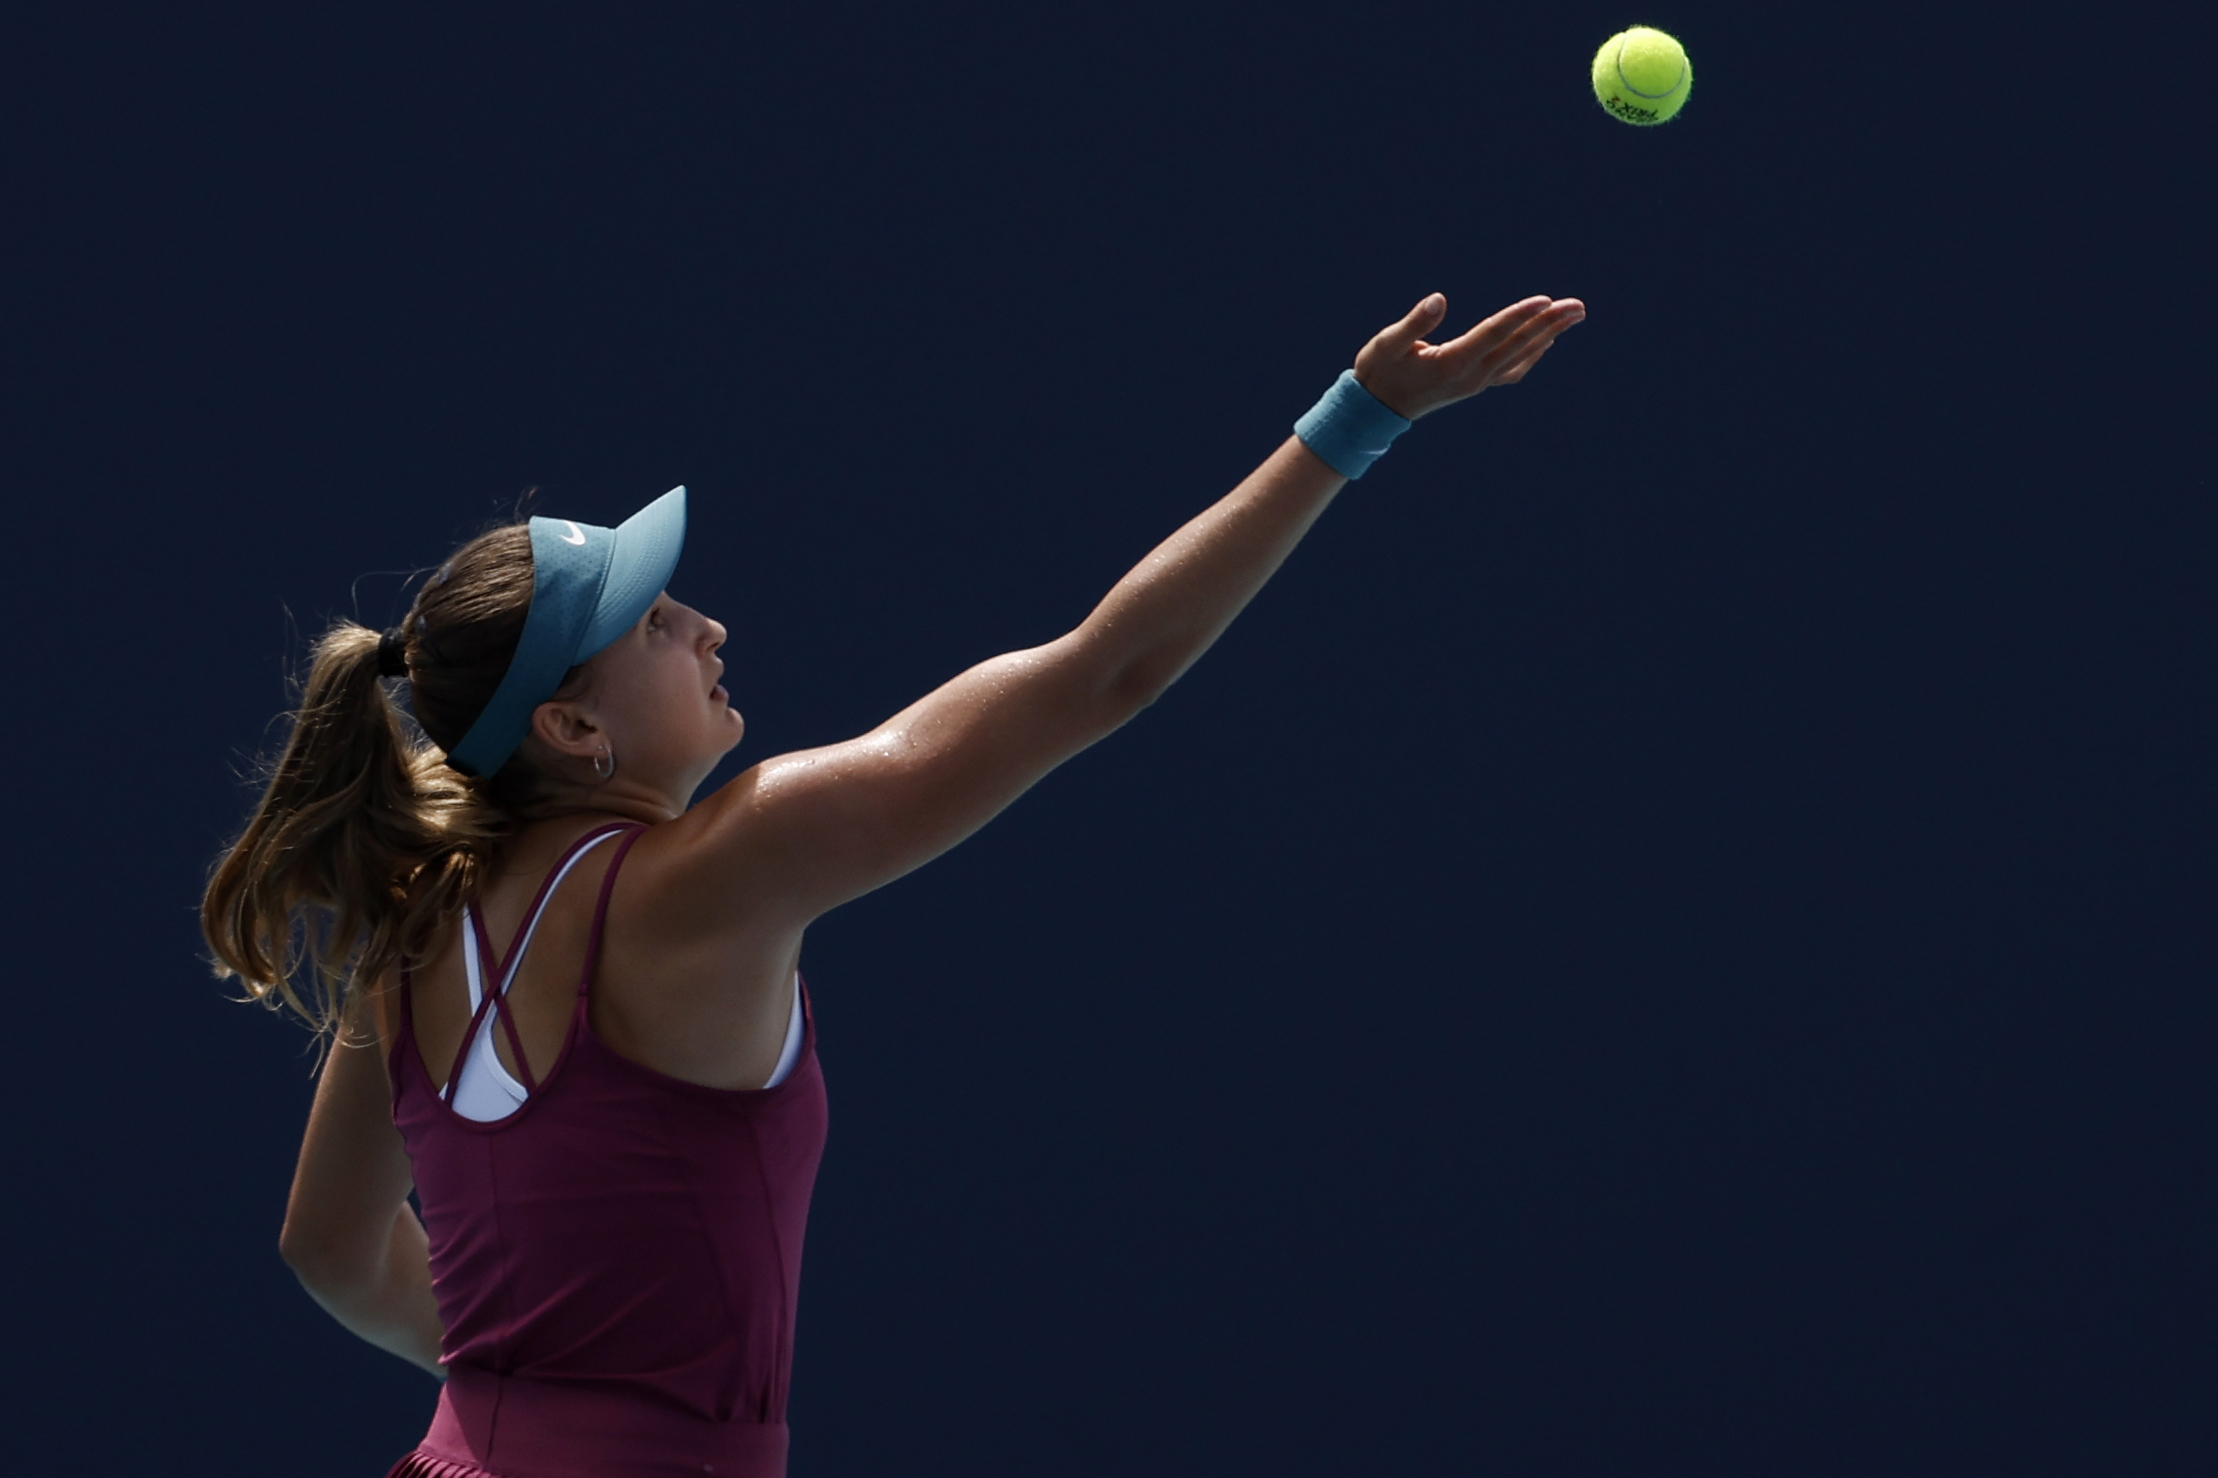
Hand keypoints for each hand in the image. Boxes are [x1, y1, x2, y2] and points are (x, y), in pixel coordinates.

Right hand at [1352, 292, 1585, 420]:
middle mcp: (1471, 375)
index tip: (1546, 299)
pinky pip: (1513, 370)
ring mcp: (1476, 383)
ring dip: (1548, 335)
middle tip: (1578, 306)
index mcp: (1452, 362)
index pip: (1493, 333)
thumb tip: (1439, 299)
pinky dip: (1533, 353)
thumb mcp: (1386, 344)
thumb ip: (1414, 323)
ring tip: (1573, 316)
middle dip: (1549, 323)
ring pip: (1521, 356)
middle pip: (1518, 344)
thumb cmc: (1379, 370)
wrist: (1376, 409)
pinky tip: (1546, 341)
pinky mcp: (1475, 385)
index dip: (1520, 315)